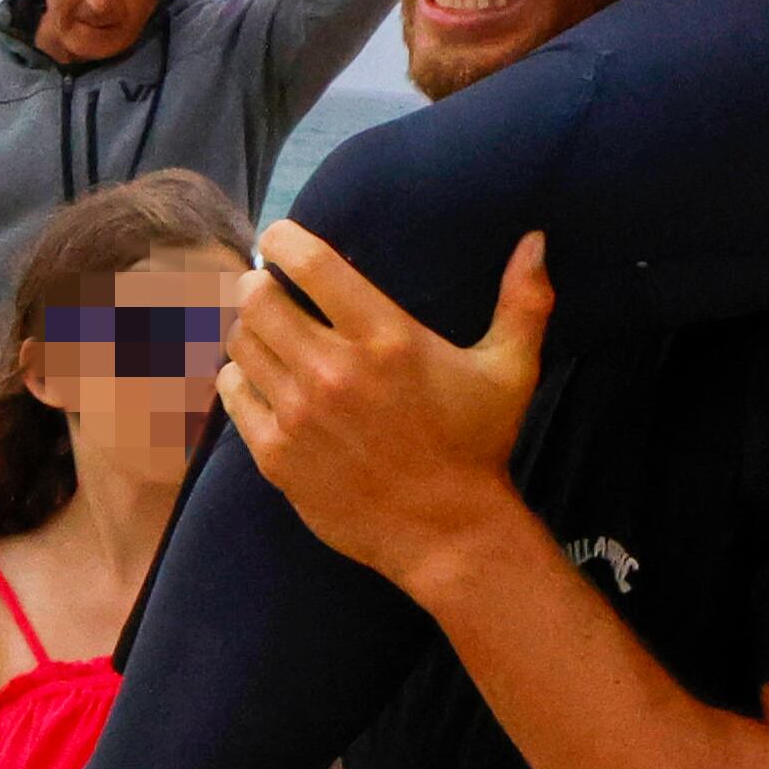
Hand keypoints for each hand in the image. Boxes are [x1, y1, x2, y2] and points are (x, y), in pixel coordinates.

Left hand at [218, 225, 552, 595]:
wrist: (445, 531)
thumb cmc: (478, 444)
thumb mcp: (511, 370)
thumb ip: (524, 301)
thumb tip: (536, 239)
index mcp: (388, 340)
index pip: (312, 266)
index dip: (284, 240)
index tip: (279, 236)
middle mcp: (334, 371)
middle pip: (259, 301)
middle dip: (259, 285)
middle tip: (269, 286)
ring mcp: (298, 415)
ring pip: (240, 344)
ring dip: (248, 328)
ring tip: (266, 331)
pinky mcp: (275, 454)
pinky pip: (231, 393)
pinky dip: (238, 375)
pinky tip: (258, 376)